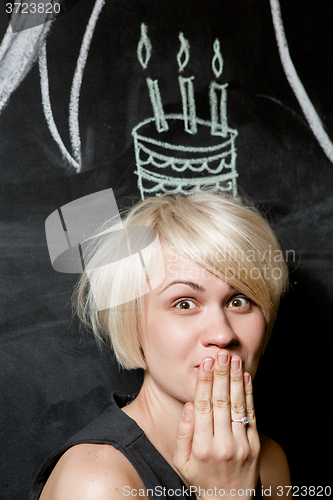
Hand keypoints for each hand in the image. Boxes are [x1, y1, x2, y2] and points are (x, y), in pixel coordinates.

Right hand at [173, 351, 260, 499]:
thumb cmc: (201, 479)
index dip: (204, 383)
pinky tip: (245, 378)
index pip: (203, 406)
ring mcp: (241, 444)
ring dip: (235, 379)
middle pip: (221, 402)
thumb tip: (190, 406)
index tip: (205, 364)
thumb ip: (183, 434)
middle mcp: (222, 444)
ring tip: (232, 360)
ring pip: (237, 405)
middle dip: (220, 375)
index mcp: (201, 447)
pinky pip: (251, 414)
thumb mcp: (181, 461)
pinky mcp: (254, 445)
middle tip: (219, 355)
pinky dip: (248, 394)